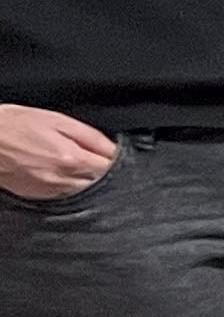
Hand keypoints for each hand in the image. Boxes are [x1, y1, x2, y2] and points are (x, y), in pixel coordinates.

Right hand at [0, 106, 116, 201]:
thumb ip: (90, 136)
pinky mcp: (38, 195)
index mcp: (71, 158)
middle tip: (95, 158)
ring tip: (76, 165)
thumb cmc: (17, 124)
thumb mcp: (57, 121)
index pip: (110, 167)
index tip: (112, 154)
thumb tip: (114, 148)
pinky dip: (69, 185)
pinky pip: (64, 194)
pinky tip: (61, 172)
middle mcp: (63, 179)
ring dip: (87, 180)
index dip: (114, 159)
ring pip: (83, 191)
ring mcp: (49, 190)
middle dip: (103, 172)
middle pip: (100, 183)